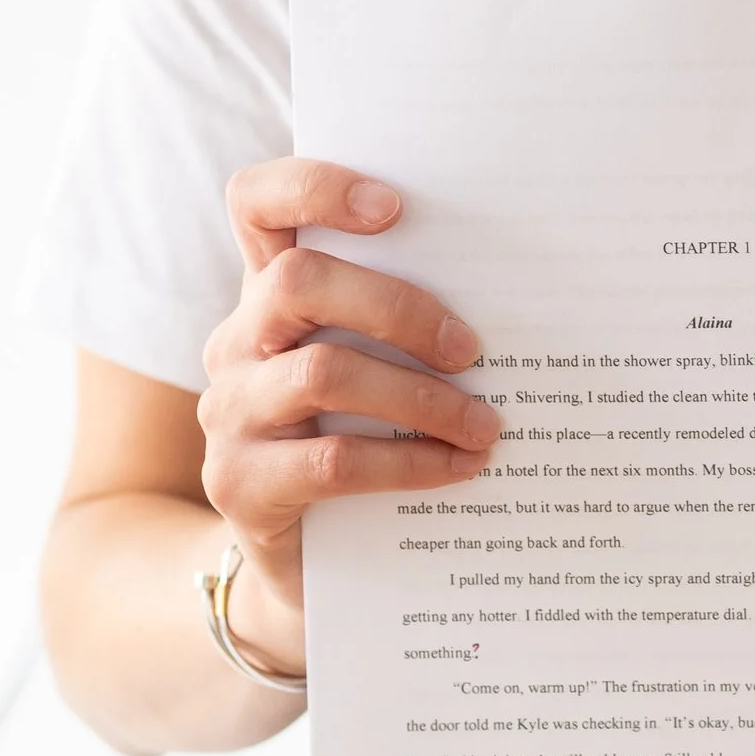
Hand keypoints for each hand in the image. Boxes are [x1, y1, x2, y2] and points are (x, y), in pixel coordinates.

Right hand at [196, 159, 497, 655]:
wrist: (306, 569)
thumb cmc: (361, 446)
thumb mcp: (378, 374)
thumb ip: (410, 329)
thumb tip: (524, 298)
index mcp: (269, 296)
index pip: (257, 204)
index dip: (314, 187)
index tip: (395, 206)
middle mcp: (237, 342)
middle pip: (297, 282)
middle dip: (398, 306)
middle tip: (472, 348)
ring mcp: (230, 413)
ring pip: (322, 372)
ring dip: (420, 397)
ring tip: (486, 426)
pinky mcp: (240, 484)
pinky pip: (332, 460)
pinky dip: (408, 461)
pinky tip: (459, 468)